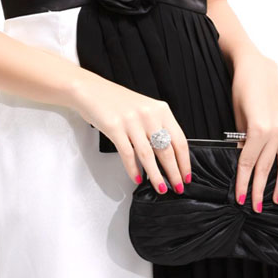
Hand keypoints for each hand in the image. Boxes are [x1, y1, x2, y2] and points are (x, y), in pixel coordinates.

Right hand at [70, 71, 191, 193]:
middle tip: (177, 187)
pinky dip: (133, 169)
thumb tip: (169, 156)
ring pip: (148, 156)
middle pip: (166, 151)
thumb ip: (158, 128)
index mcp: (161, 110)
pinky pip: (128, 154)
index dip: (184, 162)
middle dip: (174, 173)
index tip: (186, 175)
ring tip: (160, 188)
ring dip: (156, 176)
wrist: (91, 90)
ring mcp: (132, 121)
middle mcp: (149, 115)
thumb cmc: (118, 103)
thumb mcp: (145, 110)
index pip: (179, 141)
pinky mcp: (115, 127)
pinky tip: (137, 178)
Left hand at [231, 51, 277, 211]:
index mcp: (258, 130)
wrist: (258, 68)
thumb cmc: (242, 90)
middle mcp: (276, 131)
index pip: (249, 164)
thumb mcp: (237, 119)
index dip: (243, 183)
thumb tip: (246, 164)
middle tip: (255, 207)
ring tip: (275, 199)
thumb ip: (243, 143)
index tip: (240, 198)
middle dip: (259, 190)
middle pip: (265, 168)